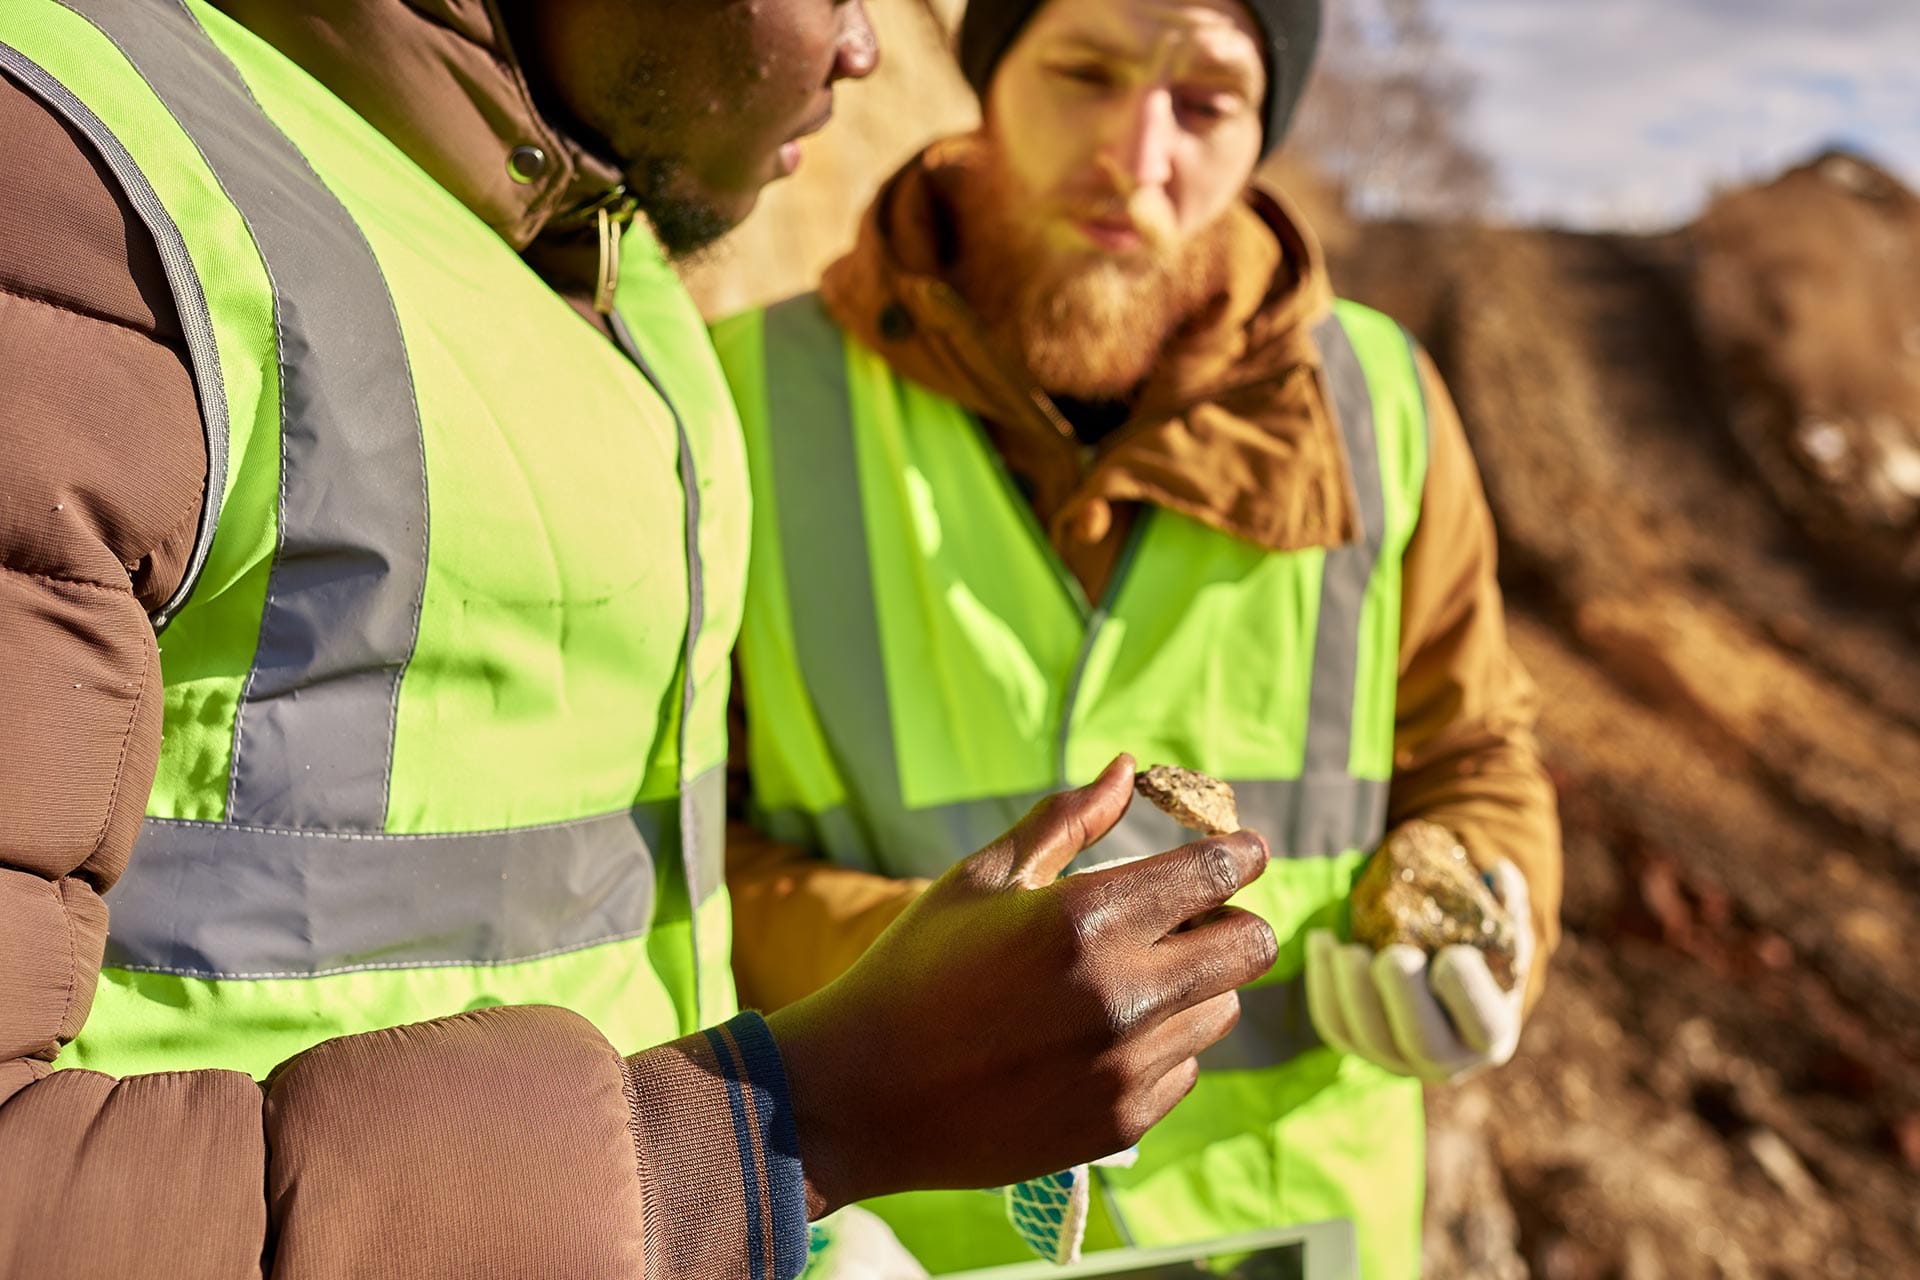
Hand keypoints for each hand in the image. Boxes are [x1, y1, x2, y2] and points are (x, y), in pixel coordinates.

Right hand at [767, 754, 1277, 1216]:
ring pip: (1221, 1009)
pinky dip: (1161, 1044)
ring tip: (1124, 979)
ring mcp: (1128, 1066)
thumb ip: (1066, 822)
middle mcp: (1124, 994)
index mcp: (1088, 918)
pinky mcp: (1123, 1122)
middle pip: (1250, 946)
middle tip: (1185, 915)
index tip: (1239, 849)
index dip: (1239, 854)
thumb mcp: (983, 879)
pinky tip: (1097, 1036)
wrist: (864, 1096)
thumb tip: (1128, 769)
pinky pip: (1185, 1068)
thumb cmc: (916, 968)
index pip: (1216, 873)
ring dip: (1192, 984)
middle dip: (1230, 920)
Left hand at [1304, 860, 1532, 1081]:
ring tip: (1346, 949)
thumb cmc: (1476, 959)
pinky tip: (1322, 940)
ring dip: (1351, 991)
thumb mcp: (1501, 937)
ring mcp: (1395, 1059)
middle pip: (1422, 1044)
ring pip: (1368, 1037)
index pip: (1485, 1027)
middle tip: (1393, 956)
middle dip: (1404, 998)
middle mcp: (1444, 1061)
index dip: (1468, 994)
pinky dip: (1322, 983)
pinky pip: (1334, 1024)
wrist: (1436, 994)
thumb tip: (1499, 872)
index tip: (1454, 954)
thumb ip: (1507, 907)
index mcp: (1489, 1035)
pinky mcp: (1357, 1046)